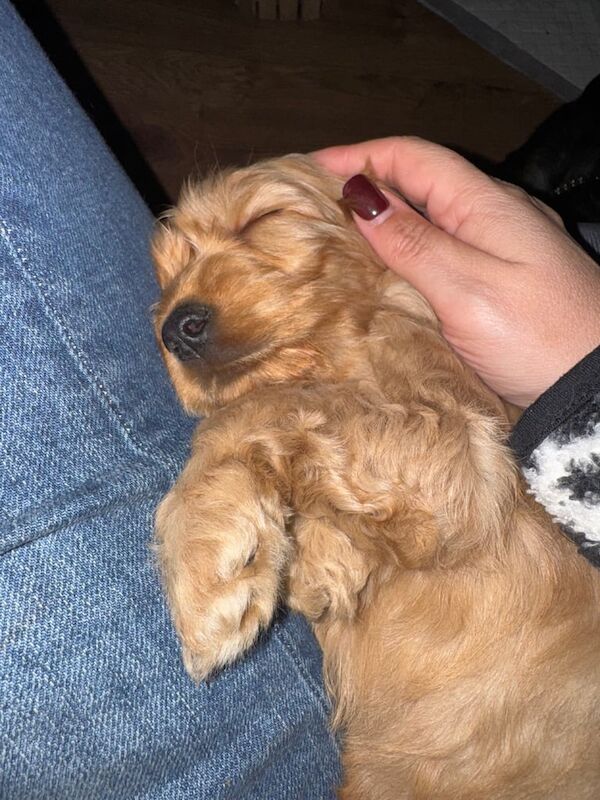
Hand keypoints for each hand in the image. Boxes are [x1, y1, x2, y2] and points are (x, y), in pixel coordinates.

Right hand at [313, 137, 599, 406]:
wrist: (594, 391)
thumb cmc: (538, 338)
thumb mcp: (467, 288)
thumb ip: (414, 242)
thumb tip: (360, 197)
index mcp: (486, 205)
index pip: (412, 157)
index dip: (357, 156)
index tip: (306, 170)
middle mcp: (492, 218)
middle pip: (418, 184)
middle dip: (363, 187)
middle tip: (310, 209)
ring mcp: (498, 251)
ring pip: (427, 220)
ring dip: (379, 223)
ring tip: (333, 240)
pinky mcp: (497, 284)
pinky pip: (439, 254)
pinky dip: (401, 256)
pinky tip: (379, 275)